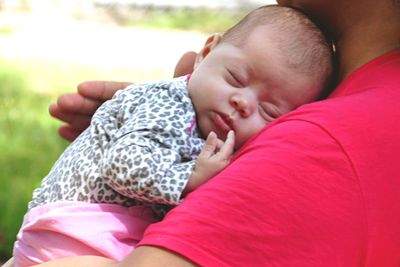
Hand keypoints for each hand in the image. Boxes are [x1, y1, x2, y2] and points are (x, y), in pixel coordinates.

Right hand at [50, 52, 196, 141]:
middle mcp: (132, 117)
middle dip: (81, 104)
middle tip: (59, 103)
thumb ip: (181, 80)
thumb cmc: (189, 129)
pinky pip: (98, 142)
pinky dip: (80, 137)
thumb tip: (190, 53)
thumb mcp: (184, 104)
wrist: (192, 162)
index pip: (120, 93)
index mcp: (145, 104)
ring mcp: (124, 133)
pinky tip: (63, 131)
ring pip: (96, 123)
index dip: (100, 90)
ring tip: (54, 112)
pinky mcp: (118, 150)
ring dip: (74, 117)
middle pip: (103, 107)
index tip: (81, 87)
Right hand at [184, 131, 234, 194]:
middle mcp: (227, 163)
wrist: (199, 183)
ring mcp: (227, 167)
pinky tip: (212, 157)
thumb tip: (213, 133)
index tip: (231, 131)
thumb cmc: (200, 169)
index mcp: (223, 159)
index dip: (230, 137)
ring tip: (209, 153)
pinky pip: (225, 158)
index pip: (229, 145)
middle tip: (209, 145)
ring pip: (226, 153)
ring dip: (219, 149)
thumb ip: (209, 144)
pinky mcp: (225, 170)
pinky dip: (220, 155)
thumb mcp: (203, 155)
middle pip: (227, 148)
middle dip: (219, 144)